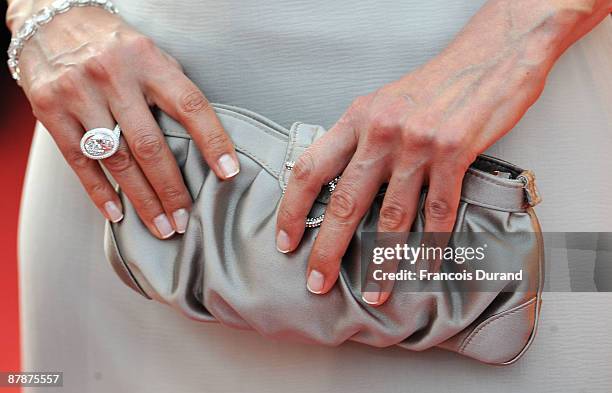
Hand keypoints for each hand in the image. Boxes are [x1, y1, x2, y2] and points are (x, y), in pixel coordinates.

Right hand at [17, 6, 239, 238]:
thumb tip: (206, 138)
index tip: (229, 173)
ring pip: (116, 159)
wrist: (50, 20)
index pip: (190, 105)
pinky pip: (79, 160)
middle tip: (185, 220)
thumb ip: (172, 90)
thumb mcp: (150, 54)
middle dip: (171, 189)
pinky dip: (100, 192)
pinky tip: (118, 214)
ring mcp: (78, 93)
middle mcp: (113, 76)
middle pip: (149, 145)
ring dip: (142, 199)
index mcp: (148, 61)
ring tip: (161, 226)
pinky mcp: (49, 109)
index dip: (213, 141)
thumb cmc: (113, 45)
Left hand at [276, 30, 551, 303]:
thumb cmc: (433, 84)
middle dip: (327, 248)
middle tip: (316, 281)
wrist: (489, 59)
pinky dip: (431, 245)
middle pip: (345, 201)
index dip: (292, 208)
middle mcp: (382, 131)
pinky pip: (439, 211)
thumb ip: (358, 140)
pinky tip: (424, 268)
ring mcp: (418, 144)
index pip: (311, 168)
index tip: (285, 239)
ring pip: (393, 216)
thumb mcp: (382, 103)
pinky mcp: (454, 154)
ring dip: (382, 261)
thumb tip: (336, 183)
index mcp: (357, 118)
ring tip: (374, 291)